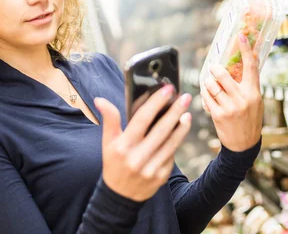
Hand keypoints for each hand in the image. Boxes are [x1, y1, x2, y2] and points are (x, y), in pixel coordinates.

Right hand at [94, 85, 191, 201]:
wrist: (120, 196)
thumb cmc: (114, 164)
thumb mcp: (107, 143)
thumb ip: (109, 120)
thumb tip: (100, 100)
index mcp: (123, 147)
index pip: (142, 120)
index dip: (155, 103)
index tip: (167, 89)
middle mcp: (137, 158)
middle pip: (161, 130)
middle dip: (175, 111)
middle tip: (185, 97)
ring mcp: (151, 169)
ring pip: (171, 143)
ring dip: (181, 127)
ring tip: (187, 113)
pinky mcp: (161, 176)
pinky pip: (172, 155)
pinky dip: (177, 142)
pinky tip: (181, 131)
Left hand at [201, 33, 262, 151]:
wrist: (244, 144)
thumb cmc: (250, 119)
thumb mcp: (256, 101)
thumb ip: (250, 83)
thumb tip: (251, 59)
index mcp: (254, 92)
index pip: (251, 66)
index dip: (246, 49)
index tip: (241, 36)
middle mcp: (242, 98)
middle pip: (222, 73)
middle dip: (215, 69)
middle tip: (214, 68)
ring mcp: (229, 107)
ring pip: (211, 85)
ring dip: (208, 82)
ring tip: (211, 85)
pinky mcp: (218, 115)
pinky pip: (205, 97)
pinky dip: (205, 94)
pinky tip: (208, 96)